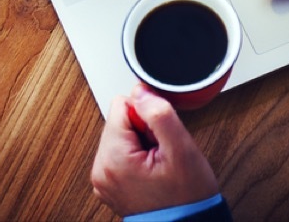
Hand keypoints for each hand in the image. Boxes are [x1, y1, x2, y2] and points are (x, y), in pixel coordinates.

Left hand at [90, 84, 218, 216]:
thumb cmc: (187, 198)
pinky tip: (153, 171)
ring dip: (142, 143)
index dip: (147, 116)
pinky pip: (121, 153)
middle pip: (119, 120)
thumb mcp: (181, 149)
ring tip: (158, 164)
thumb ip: (159, 114)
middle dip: (144, 131)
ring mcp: (103, 179)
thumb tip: (140, 91)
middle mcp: (101, 169)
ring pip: (121, 135)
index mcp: (112, 159)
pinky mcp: (110, 183)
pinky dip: (138, 156)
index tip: (160, 138)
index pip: (121, 105)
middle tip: (161, 154)